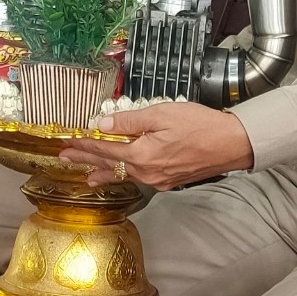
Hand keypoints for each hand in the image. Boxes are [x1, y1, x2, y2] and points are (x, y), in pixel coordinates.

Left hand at [59, 102, 253, 190]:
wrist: (232, 144)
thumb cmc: (200, 125)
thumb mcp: (162, 114)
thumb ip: (130, 122)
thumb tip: (102, 125)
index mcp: (142, 155)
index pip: (104, 149)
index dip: (84, 144)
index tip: (67, 141)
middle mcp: (147, 172)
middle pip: (109, 165)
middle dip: (86, 159)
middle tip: (65, 157)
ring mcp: (158, 180)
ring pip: (124, 174)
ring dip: (103, 171)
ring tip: (86, 175)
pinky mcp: (169, 181)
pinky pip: (139, 178)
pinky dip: (125, 175)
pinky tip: (121, 174)